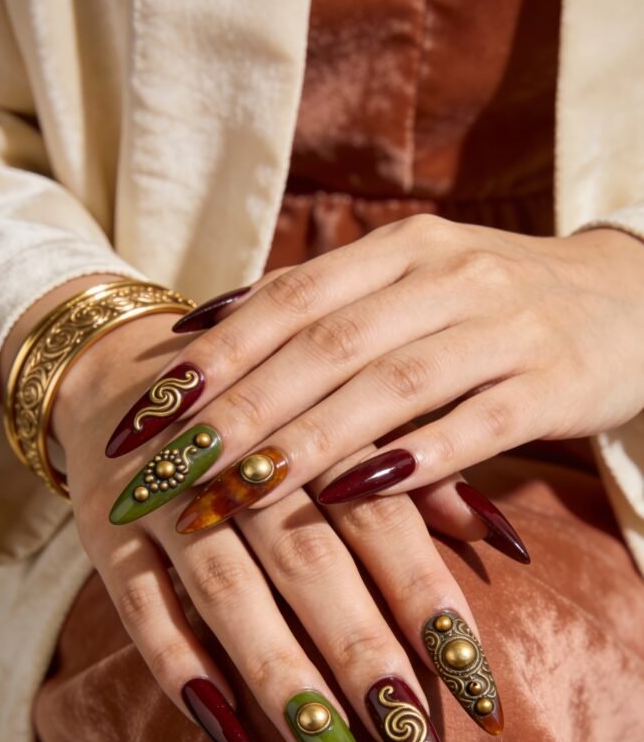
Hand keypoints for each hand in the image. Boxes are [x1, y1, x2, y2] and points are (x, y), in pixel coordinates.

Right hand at [49, 311, 516, 741]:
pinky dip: (184, 673)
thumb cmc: (260, 410)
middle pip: (308, 561)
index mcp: (310, 425)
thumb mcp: (339, 418)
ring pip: (226, 593)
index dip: (427, 603)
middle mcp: (236, 461)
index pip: (381, 519)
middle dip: (363, 654)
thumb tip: (503, 537)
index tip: (477, 691)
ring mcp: (163, 499)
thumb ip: (418, 475)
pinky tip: (237, 741)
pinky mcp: (104, 535)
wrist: (118, 368)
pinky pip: (140, 610)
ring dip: (283, 677)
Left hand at [113, 219, 643, 525]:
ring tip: (241, 488)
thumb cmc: (493, 303)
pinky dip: (415, 458)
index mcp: (400, 249)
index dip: (214, 358)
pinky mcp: (553, 383)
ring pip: (390, 385)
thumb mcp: (409, 282)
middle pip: (325, 346)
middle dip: (239, 410)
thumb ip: (319, 303)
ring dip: (310, 440)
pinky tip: (357, 492)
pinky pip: (476, 423)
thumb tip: (204, 327)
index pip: (289, 301)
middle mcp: (446, 278)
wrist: (630, 296)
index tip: (146, 413)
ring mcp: (504, 327)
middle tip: (170, 468)